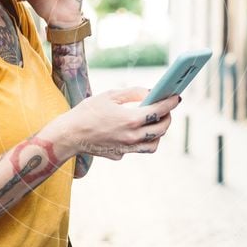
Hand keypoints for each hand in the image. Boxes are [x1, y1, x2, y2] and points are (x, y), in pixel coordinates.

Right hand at [55, 88, 181, 159]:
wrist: (69, 135)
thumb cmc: (87, 112)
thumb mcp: (110, 95)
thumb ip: (133, 93)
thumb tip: (150, 93)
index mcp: (131, 119)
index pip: (159, 110)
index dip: (171, 102)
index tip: (177, 96)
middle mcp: (132, 136)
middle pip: (161, 128)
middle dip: (167, 117)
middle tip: (166, 108)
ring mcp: (127, 148)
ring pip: (154, 143)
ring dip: (159, 132)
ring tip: (156, 121)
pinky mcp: (121, 154)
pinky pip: (139, 148)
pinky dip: (144, 140)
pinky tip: (139, 131)